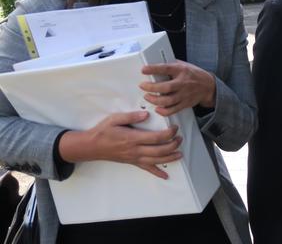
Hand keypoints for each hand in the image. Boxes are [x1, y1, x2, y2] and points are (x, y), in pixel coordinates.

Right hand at [59, 111, 182, 178]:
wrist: (91, 146)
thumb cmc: (103, 131)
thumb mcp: (115, 119)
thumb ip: (131, 116)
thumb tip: (146, 115)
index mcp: (133, 138)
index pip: (156, 138)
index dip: (169, 134)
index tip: (175, 128)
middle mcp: (135, 150)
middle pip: (159, 150)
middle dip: (173, 145)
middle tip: (180, 138)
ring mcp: (134, 158)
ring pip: (156, 161)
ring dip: (170, 158)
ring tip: (180, 153)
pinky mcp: (132, 162)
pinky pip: (147, 169)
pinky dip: (157, 173)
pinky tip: (165, 175)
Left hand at [140, 60, 215, 116]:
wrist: (208, 86)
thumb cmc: (194, 75)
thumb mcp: (184, 65)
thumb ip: (171, 66)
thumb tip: (156, 65)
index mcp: (182, 70)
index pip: (166, 69)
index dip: (154, 69)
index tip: (144, 70)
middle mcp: (183, 83)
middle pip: (166, 87)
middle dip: (152, 87)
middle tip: (143, 86)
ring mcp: (184, 94)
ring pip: (168, 100)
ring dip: (155, 100)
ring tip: (147, 97)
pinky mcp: (185, 104)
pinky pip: (173, 110)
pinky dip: (163, 111)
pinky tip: (157, 108)